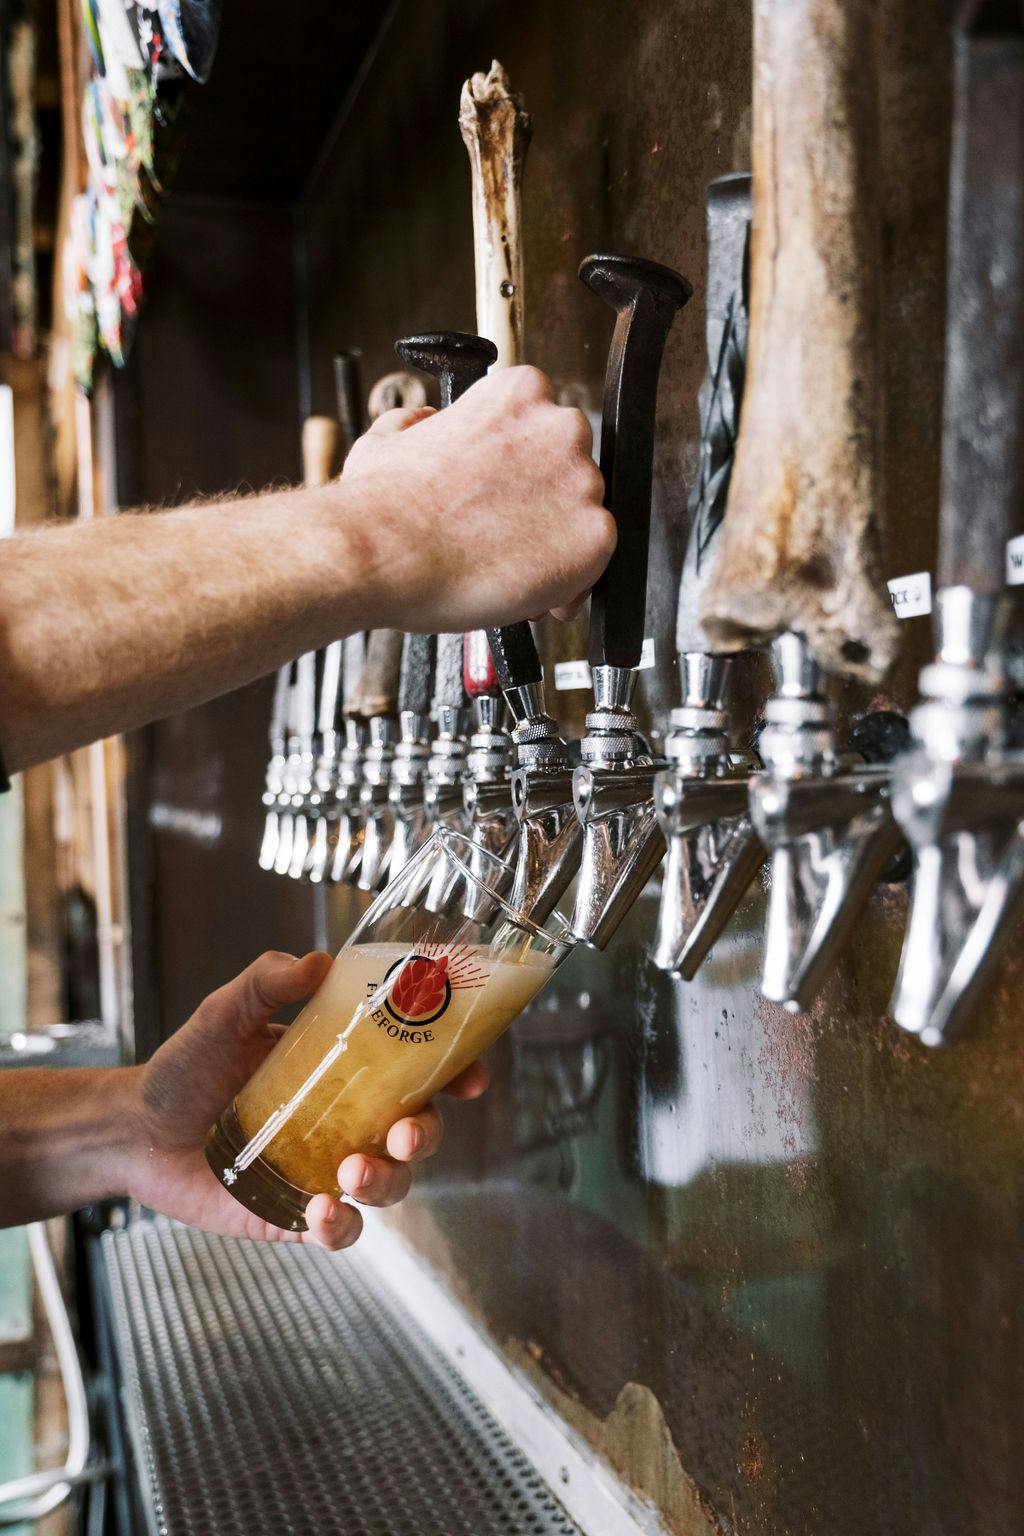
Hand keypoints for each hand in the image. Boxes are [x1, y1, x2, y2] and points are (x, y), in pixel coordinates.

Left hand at [124, 951, 487, 1249]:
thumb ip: (266, 982)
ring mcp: (324, 1170)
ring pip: (390, 1185)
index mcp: (344, 1070)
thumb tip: (317, 961)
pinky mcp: (295, 1214)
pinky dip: (343, 1227)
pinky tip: (323, 1213)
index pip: (416, 1071)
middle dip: (428, 1135)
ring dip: (387, 1182)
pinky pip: (343, 1231)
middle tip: (406, 1132)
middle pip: (417, 1132)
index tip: (471, 1077)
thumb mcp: (223, 1014)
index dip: (454, 1075)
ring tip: (352, 1174)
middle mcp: (345, 1121)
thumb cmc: (184, 1068)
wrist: (132, 1130)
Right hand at [340, 366, 613, 630]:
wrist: (381, 553)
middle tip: (502, 535)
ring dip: (553, 544)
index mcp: (520, 392)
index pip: (543, 428)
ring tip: (504, 567)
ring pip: (583, 518)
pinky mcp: (594, 537)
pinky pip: (594, 563)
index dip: (525, 469)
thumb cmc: (380, 504)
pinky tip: (525, 591)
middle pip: (571, 473)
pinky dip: (567, 582)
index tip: (505, 494)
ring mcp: (583, 483)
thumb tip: (428, 423)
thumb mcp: (389, 438)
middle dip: (543, 506)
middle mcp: (561, 429)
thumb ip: (423, 422)